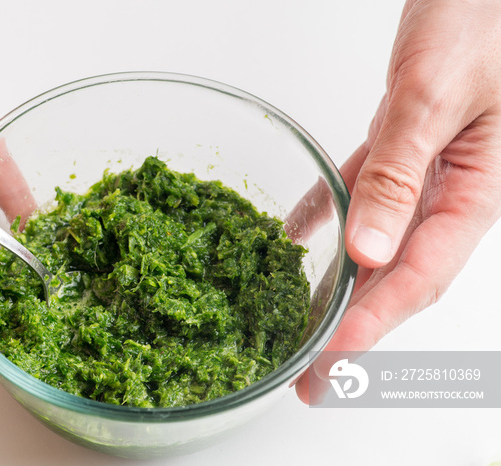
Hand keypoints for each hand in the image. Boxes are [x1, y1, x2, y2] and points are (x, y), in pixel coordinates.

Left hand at [296, 0, 500, 402]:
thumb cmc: (480, 18)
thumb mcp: (436, 95)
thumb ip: (403, 172)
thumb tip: (369, 250)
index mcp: (474, 192)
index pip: (420, 276)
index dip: (375, 324)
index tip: (332, 361)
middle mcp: (448, 194)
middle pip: (398, 279)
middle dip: (356, 334)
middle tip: (314, 382)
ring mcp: (423, 173)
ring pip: (378, 247)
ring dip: (342, 293)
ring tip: (304, 337)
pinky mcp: (398, 147)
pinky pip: (358, 195)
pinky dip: (326, 221)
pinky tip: (296, 245)